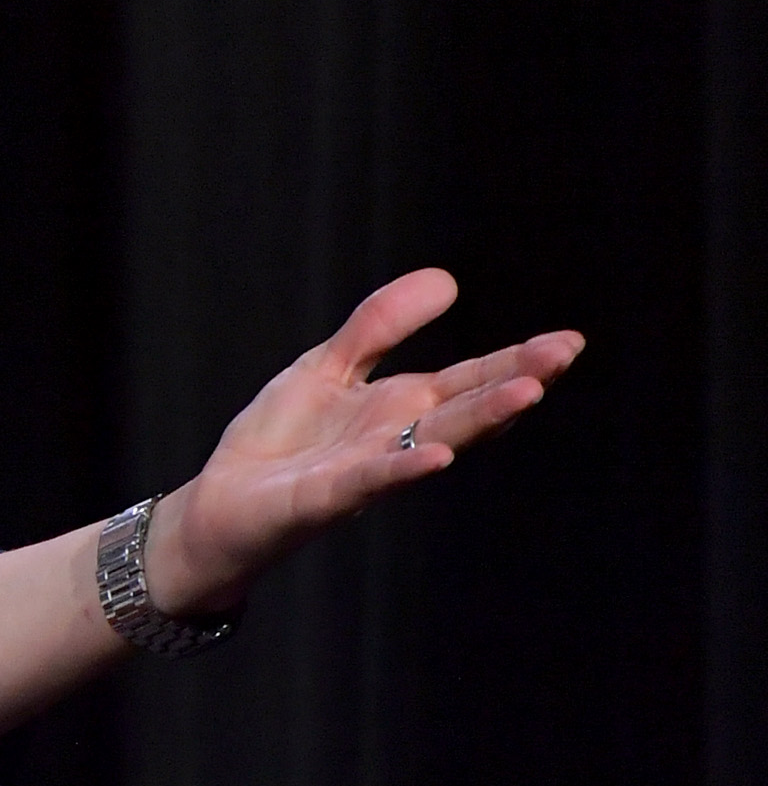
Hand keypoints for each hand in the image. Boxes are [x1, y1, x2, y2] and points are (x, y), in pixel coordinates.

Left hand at [150, 268, 582, 613]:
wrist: (218, 505)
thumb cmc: (279, 441)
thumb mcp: (326, 367)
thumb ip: (378, 327)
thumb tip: (447, 279)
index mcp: (399, 408)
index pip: (469, 381)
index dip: (516, 361)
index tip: (567, 342)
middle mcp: (395, 441)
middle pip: (465, 407)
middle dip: (514, 381)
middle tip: (564, 355)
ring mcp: (366, 471)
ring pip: (433, 441)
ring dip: (479, 419)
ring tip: (527, 393)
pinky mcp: (325, 497)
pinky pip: (371, 479)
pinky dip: (404, 467)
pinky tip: (437, 455)